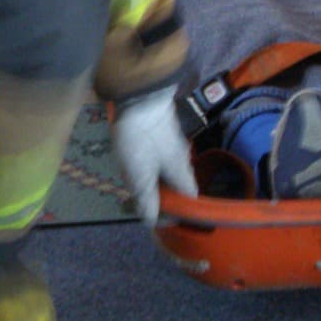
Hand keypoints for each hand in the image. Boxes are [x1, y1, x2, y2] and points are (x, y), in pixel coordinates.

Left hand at [112, 86, 197, 226]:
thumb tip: (152, 221)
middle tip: (137, 202)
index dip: (177, 214)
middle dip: (160, 200)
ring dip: (152, 184)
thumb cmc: (141, 140)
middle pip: (177, 188)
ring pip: (166, 174)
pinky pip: (158, 161)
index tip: (155, 218)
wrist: (139, 98)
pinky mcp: (161, 136)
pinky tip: (132, 165)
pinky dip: (148, 169)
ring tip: (131, 185)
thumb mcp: (140, 176)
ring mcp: (172, 146)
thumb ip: (147, 200)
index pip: (189, 200)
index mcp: (181, 173)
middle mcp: (181, 160)